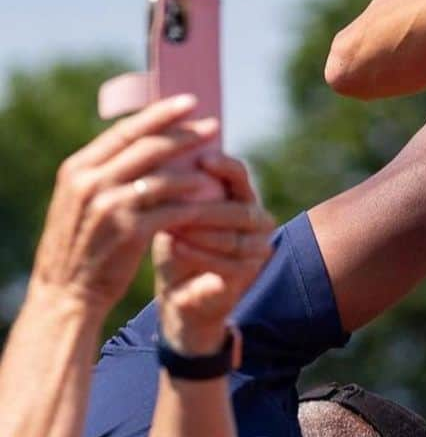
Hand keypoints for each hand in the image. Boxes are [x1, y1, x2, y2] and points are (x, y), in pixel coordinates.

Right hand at [29, 95, 223, 317]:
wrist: (66, 293)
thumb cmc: (80, 245)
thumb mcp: (80, 200)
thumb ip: (105, 172)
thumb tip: (143, 142)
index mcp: (77, 168)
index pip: (125, 131)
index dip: (159, 114)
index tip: (188, 102)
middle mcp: (91, 181)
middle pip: (148, 147)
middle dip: (185, 134)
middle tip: (214, 125)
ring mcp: (110, 206)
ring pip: (164, 177)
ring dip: (194, 170)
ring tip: (216, 165)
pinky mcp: (130, 231)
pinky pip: (171, 210)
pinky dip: (192, 204)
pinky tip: (208, 199)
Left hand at [154, 154, 274, 355]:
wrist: (180, 293)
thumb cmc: (176, 241)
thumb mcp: (175, 209)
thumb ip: (178, 184)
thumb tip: (158, 143)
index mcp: (242, 197)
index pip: (239, 175)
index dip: (224, 166)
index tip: (201, 159)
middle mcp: (257, 220)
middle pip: (239, 208)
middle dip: (206, 205)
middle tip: (175, 199)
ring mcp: (257, 249)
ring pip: (234, 237)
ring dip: (201, 230)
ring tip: (170, 223)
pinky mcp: (248, 275)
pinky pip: (228, 264)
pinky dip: (201, 255)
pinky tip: (177, 246)